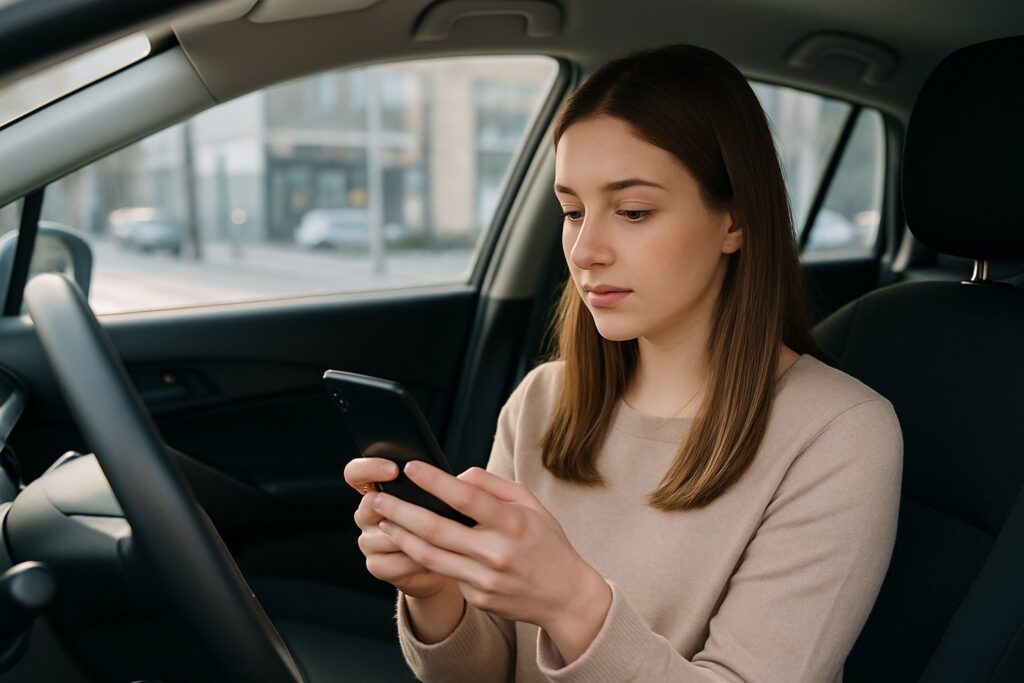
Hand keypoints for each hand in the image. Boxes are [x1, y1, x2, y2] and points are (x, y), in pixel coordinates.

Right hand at [344, 457, 452, 598]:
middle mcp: (367, 514)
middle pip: (366, 505)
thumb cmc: (445, 519)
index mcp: (376, 489)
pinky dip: (410, 561)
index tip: (394, 470)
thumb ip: (441, 485)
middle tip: (419, 509)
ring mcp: (368, 540)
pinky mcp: (376, 564)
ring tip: (435, 538)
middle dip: (393, 506)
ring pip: (380, 537)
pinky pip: (387, 564)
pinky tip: (430, 559)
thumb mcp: (443, 497)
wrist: (448, 557)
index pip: (355, 473)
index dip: (368, 468)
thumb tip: (460, 476)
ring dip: (408, 537)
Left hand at [372, 462, 610, 639]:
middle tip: (378, 499)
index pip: (465, 497)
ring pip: (430, 555)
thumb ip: (493, 485)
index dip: (434, 481)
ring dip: (401, 536)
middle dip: (401, 511)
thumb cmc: (546, 543)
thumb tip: (456, 476)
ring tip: (383, 522)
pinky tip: (409, 544)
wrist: (564, 597)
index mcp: (513, 522)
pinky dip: (423, 557)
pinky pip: (444, 573)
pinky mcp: (477, 597)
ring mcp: (485, 578)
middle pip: (436, 529)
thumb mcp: (530, 504)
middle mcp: (497, 552)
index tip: (410, 467)